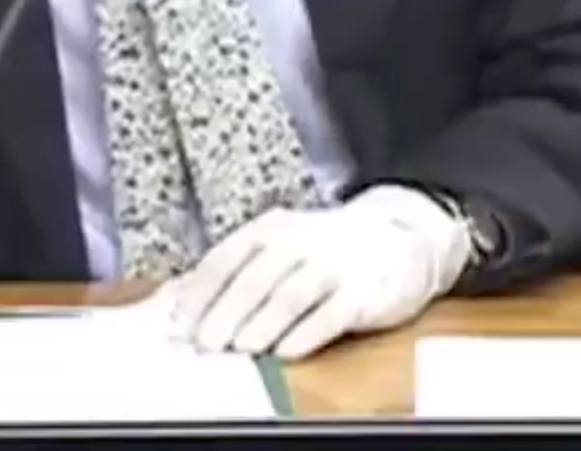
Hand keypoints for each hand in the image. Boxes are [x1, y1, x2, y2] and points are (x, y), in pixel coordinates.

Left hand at [166, 187, 471, 359]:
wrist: (400, 237)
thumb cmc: (325, 251)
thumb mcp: (281, 247)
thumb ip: (239, 272)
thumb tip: (186, 309)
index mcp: (270, 229)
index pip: (225, 260)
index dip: (199, 295)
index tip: (179, 327)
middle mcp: (299, 241)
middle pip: (253, 279)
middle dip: (224, 315)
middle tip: (206, 346)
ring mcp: (333, 264)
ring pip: (289, 296)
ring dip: (261, 325)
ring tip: (241, 350)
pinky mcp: (363, 291)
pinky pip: (330, 314)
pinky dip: (305, 335)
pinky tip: (287, 353)